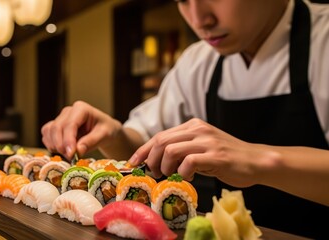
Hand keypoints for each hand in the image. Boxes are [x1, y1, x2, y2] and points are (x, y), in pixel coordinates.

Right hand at [41, 101, 121, 159]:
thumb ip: (91, 142)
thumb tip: (77, 151)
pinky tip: (62, 151)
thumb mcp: (104, 135)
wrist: (105, 130)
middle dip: (60, 145)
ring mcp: (60, 118)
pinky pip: (46, 134)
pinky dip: (50, 144)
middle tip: (70, 157)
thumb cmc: (106, 130)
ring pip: (48, 131)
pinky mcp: (56, 126)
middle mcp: (68, 111)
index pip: (69, 124)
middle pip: (56, 128)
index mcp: (81, 109)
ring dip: (54, 145)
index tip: (70, 154)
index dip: (68, 140)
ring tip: (68, 155)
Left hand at [129, 118, 269, 187]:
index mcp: (192, 126)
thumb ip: (182, 149)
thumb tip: (156, 161)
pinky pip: (189, 162)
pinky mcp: (216, 155)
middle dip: (150, 160)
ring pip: (171, 150)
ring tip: (170, 175)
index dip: (143, 150)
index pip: (160, 135)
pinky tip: (188, 177)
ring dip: (165, 166)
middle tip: (153, 173)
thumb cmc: (226, 157)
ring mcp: (207, 141)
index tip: (133, 163)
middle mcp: (198, 129)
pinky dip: (183, 172)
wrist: (256, 161)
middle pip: (161, 141)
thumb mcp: (201, 147)